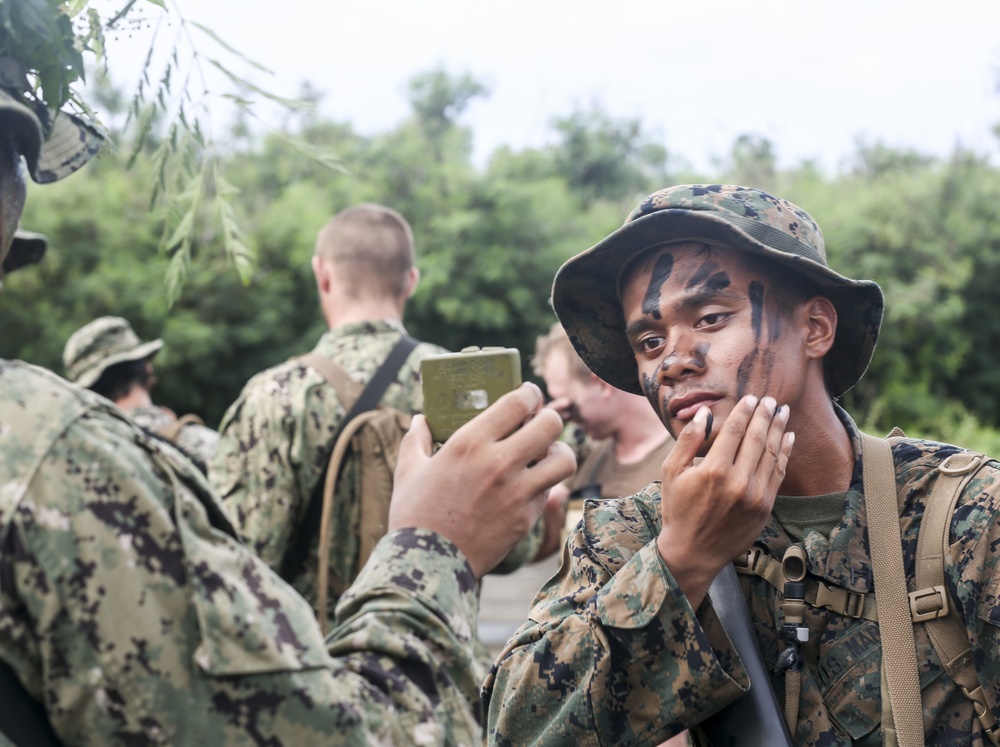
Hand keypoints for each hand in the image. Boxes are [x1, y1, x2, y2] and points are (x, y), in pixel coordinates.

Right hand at [389, 382, 575, 577]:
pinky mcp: (527, 518)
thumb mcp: (407, 470)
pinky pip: (549, 491)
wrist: (428, 565)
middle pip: (551, 424)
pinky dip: (543, 485)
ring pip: (564, 459)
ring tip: (545, 455)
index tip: (528, 396)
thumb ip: (416, 438)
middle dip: (548, 419)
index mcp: (470, 442)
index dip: (530, 394)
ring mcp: (518, 492)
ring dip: (558, 453)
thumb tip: (420, 419)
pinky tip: (526, 486)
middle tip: (538, 424)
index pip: (519, 401)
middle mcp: (499, 463)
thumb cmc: (414, 514)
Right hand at [656, 395, 793, 607]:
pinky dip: (784, 453)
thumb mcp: (671, 472)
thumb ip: (688, 441)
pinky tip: (788, 438)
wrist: (693, 551)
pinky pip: (778, 474)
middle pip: (757, 438)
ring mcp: (755, 496)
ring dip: (779, 430)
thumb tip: (705, 414)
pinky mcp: (765, 508)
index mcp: (713, 470)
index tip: (752, 397)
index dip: (745, 411)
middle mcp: (738, 481)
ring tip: (783, 412)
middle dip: (765, 415)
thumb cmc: (678, 509)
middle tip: (771, 399)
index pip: (735, 430)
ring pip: (771, 454)